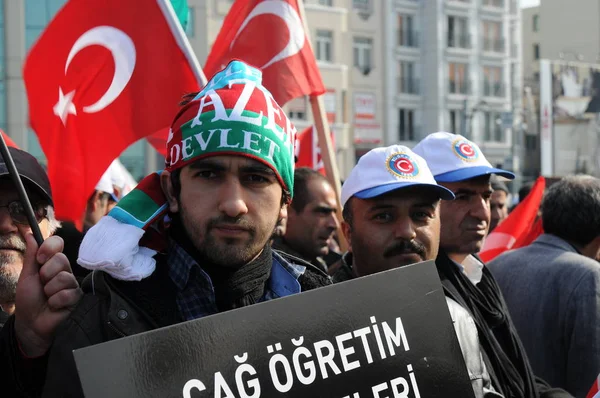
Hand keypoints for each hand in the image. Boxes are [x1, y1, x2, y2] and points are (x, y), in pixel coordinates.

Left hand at [14, 233, 81, 356]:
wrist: (31, 324)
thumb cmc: (28, 301)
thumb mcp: (27, 276)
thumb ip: (30, 256)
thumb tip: (29, 234)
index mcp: (52, 263)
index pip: (58, 244)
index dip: (49, 248)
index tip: (39, 258)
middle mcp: (65, 271)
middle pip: (61, 260)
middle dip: (46, 274)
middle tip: (42, 285)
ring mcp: (72, 284)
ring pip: (63, 278)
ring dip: (50, 291)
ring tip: (48, 298)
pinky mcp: (78, 298)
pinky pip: (67, 293)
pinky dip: (55, 301)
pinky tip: (54, 306)